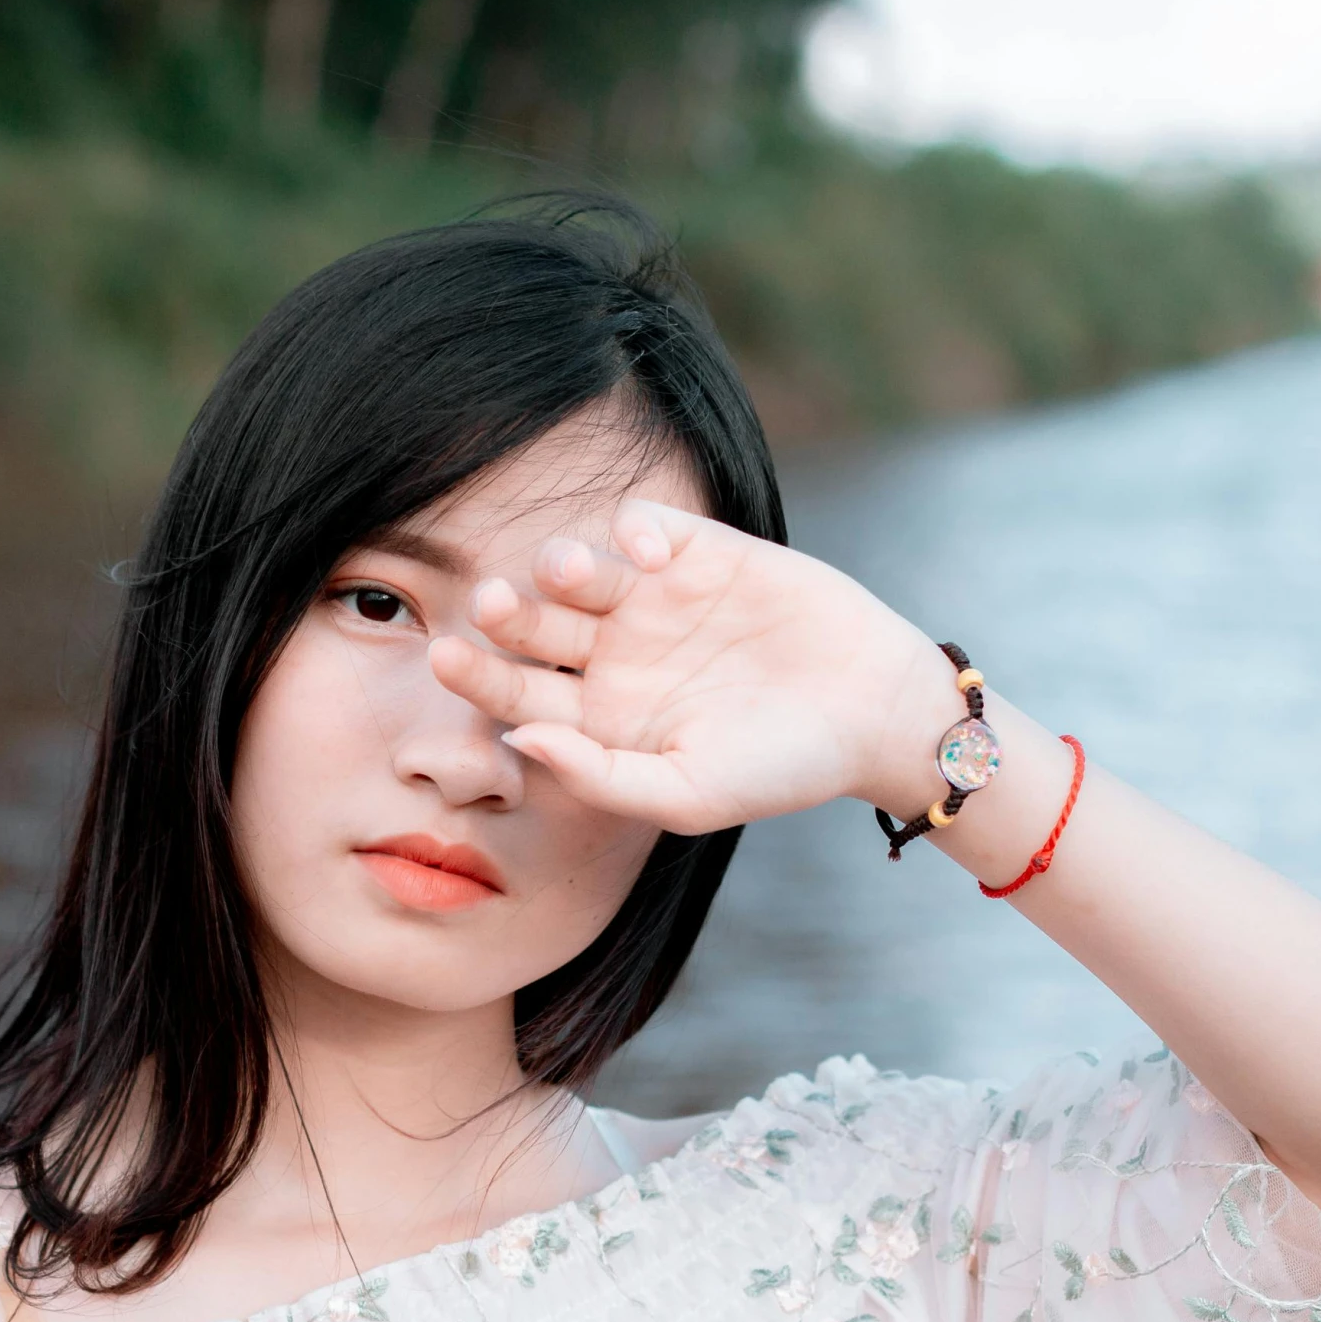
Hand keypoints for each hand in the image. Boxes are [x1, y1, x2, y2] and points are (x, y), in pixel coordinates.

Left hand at [427, 498, 960, 833]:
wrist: (876, 714)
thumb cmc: (780, 769)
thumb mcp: (686, 794)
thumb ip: (599, 776)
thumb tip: (518, 739)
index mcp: (597, 717)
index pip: (516, 691)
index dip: (476, 674)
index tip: (444, 657)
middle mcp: (613, 654)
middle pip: (533, 626)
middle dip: (507, 612)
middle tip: (492, 602)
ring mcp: (653, 600)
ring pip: (578, 572)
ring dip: (562, 567)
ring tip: (568, 575)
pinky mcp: (699, 552)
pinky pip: (645, 527)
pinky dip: (634, 531)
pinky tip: (647, 556)